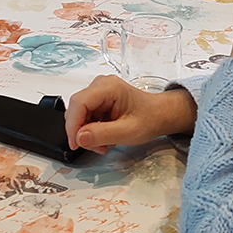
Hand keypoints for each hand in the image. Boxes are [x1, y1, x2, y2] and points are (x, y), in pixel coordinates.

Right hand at [64, 75, 196, 154]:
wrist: (160, 115)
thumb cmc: (149, 119)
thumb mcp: (127, 132)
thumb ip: (102, 134)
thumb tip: (78, 138)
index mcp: (108, 87)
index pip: (79, 102)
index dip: (73, 124)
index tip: (75, 144)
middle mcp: (100, 85)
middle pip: (77, 108)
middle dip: (81, 131)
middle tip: (96, 147)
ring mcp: (98, 91)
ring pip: (80, 114)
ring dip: (87, 133)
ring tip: (103, 145)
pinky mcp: (98, 100)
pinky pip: (86, 116)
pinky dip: (91, 130)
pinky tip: (104, 138)